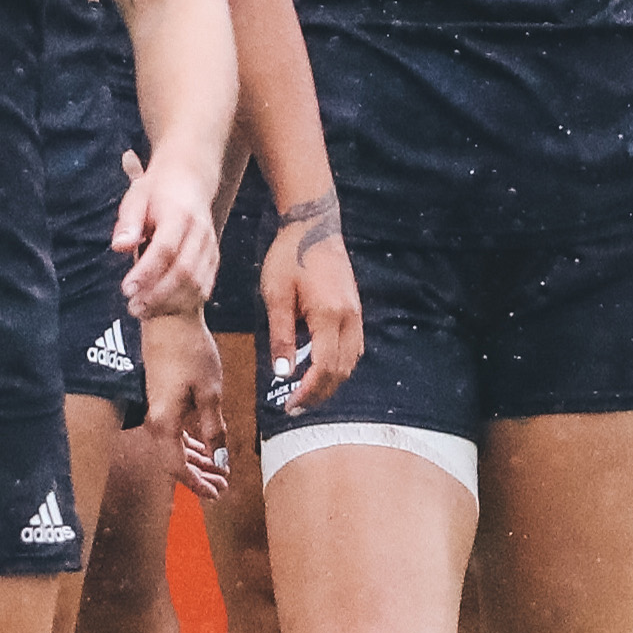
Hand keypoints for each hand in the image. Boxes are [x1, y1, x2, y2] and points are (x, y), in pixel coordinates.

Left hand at [111, 147, 220, 317]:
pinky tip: (163, 308)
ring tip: (143, 312)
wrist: (189, 180)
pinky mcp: (213, 257)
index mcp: (179, 215)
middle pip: (184, 271)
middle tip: (133, 308)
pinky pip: (204, 286)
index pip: (165, 249)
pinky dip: (185, 302)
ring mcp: (210, 246)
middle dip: (158, 294)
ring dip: (170, 302)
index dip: (146, 272)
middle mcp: (200, 232)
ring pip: (197, 283)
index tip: (126, 289)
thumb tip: (119, 247)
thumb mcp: (136, 197)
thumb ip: (128, 223)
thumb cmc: (156, 190)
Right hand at [164, 323, 234, 500]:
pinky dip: (190, 442)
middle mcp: (156, 421)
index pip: (178, 468)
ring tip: (218, 472)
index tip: (217, 494)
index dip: (197, 484)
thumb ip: (214, 428)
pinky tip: (204, 446)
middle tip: (222, 488)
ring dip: (196, 460)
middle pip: (175, 461)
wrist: (168, 317)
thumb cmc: (189, 350)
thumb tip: (219, 460)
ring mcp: (157, 410)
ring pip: (175, 447)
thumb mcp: (210, 392)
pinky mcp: (161, 400)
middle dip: (199, 477)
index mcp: (164, 423)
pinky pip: (174, 431)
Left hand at [262, 196, 366, 415]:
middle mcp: (349, 317)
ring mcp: (355, 313)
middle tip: (295, 406)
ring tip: (307, 392)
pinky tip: (320, 368)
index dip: (309, 392)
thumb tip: (282, 372)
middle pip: (341, 370)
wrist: (313, 226)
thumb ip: (281, 336)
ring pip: (351, 361)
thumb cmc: (289, 256)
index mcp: (328, 315)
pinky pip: (353, 347)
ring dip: (331, 381)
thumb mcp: (276, 296)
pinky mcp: (355, 308)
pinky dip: (339, 365)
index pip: (324, 367)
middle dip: (320, 393)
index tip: (290, 405)